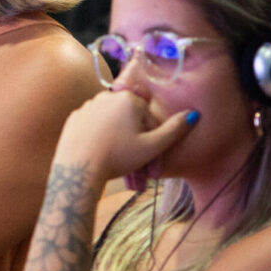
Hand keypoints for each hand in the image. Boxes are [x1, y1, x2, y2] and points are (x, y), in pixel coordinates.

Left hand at [54, 89, 197, 185]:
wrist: (78, 168)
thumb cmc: (118, 157)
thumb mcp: (152, 146)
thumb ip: (175, 130)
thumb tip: (194, 114)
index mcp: (129, 99)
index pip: (149, 121)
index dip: (155, 146)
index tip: (152, 169)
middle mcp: (107, 96)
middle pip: (130, 123)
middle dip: (137, 147)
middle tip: (138, 174)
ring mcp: (88, 105)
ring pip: (113, 124)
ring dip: (120, 143)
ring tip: (121, 168)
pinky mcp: (75, 117)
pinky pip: (96, 126)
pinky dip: (102, 138)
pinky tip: (103, 155)